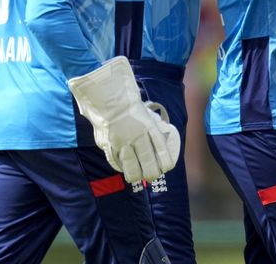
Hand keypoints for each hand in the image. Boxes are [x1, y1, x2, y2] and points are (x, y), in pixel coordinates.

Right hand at [67, 57, 179, 183]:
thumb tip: (160, 138)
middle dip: (152, 172)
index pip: (161, 149)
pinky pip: (115, 160)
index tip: (167, 168)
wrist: (108, 98)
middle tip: (152, 176)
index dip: (165, 161)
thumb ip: (152, 127)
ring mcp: (122, 141)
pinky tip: (124, 171)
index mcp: (149, 127)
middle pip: (147, 160)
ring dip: (136, 174)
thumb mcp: (146, 114)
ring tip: (138, 178)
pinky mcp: (108, 144)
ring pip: (130, 164)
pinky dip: (120, 167)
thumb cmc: (130, 105)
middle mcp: (137, 135)